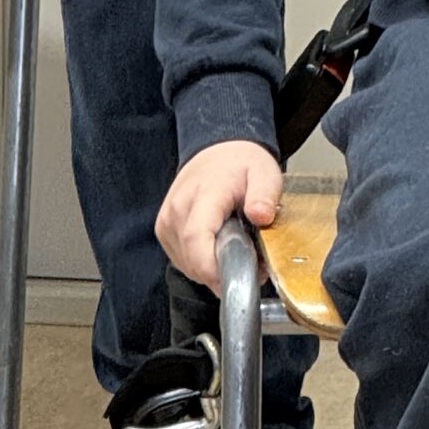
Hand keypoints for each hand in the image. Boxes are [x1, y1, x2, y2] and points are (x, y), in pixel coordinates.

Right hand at [156, 140, 285, 293]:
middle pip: (192, 260)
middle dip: (222, 272)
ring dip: (211, 268)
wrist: (218, 150)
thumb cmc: (241, 164)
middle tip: (249, 261)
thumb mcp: (264, 172)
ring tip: (233, 248)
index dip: (213, 269)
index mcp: (204, 193)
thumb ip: (264, 194)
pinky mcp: (163, 230)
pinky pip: (182, 260)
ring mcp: (167, 220)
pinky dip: (200, 262)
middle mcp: (178, 208)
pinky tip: (216, 246)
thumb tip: (261, 216)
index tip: (239, 278)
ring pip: (187, 265)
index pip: (196, 240)